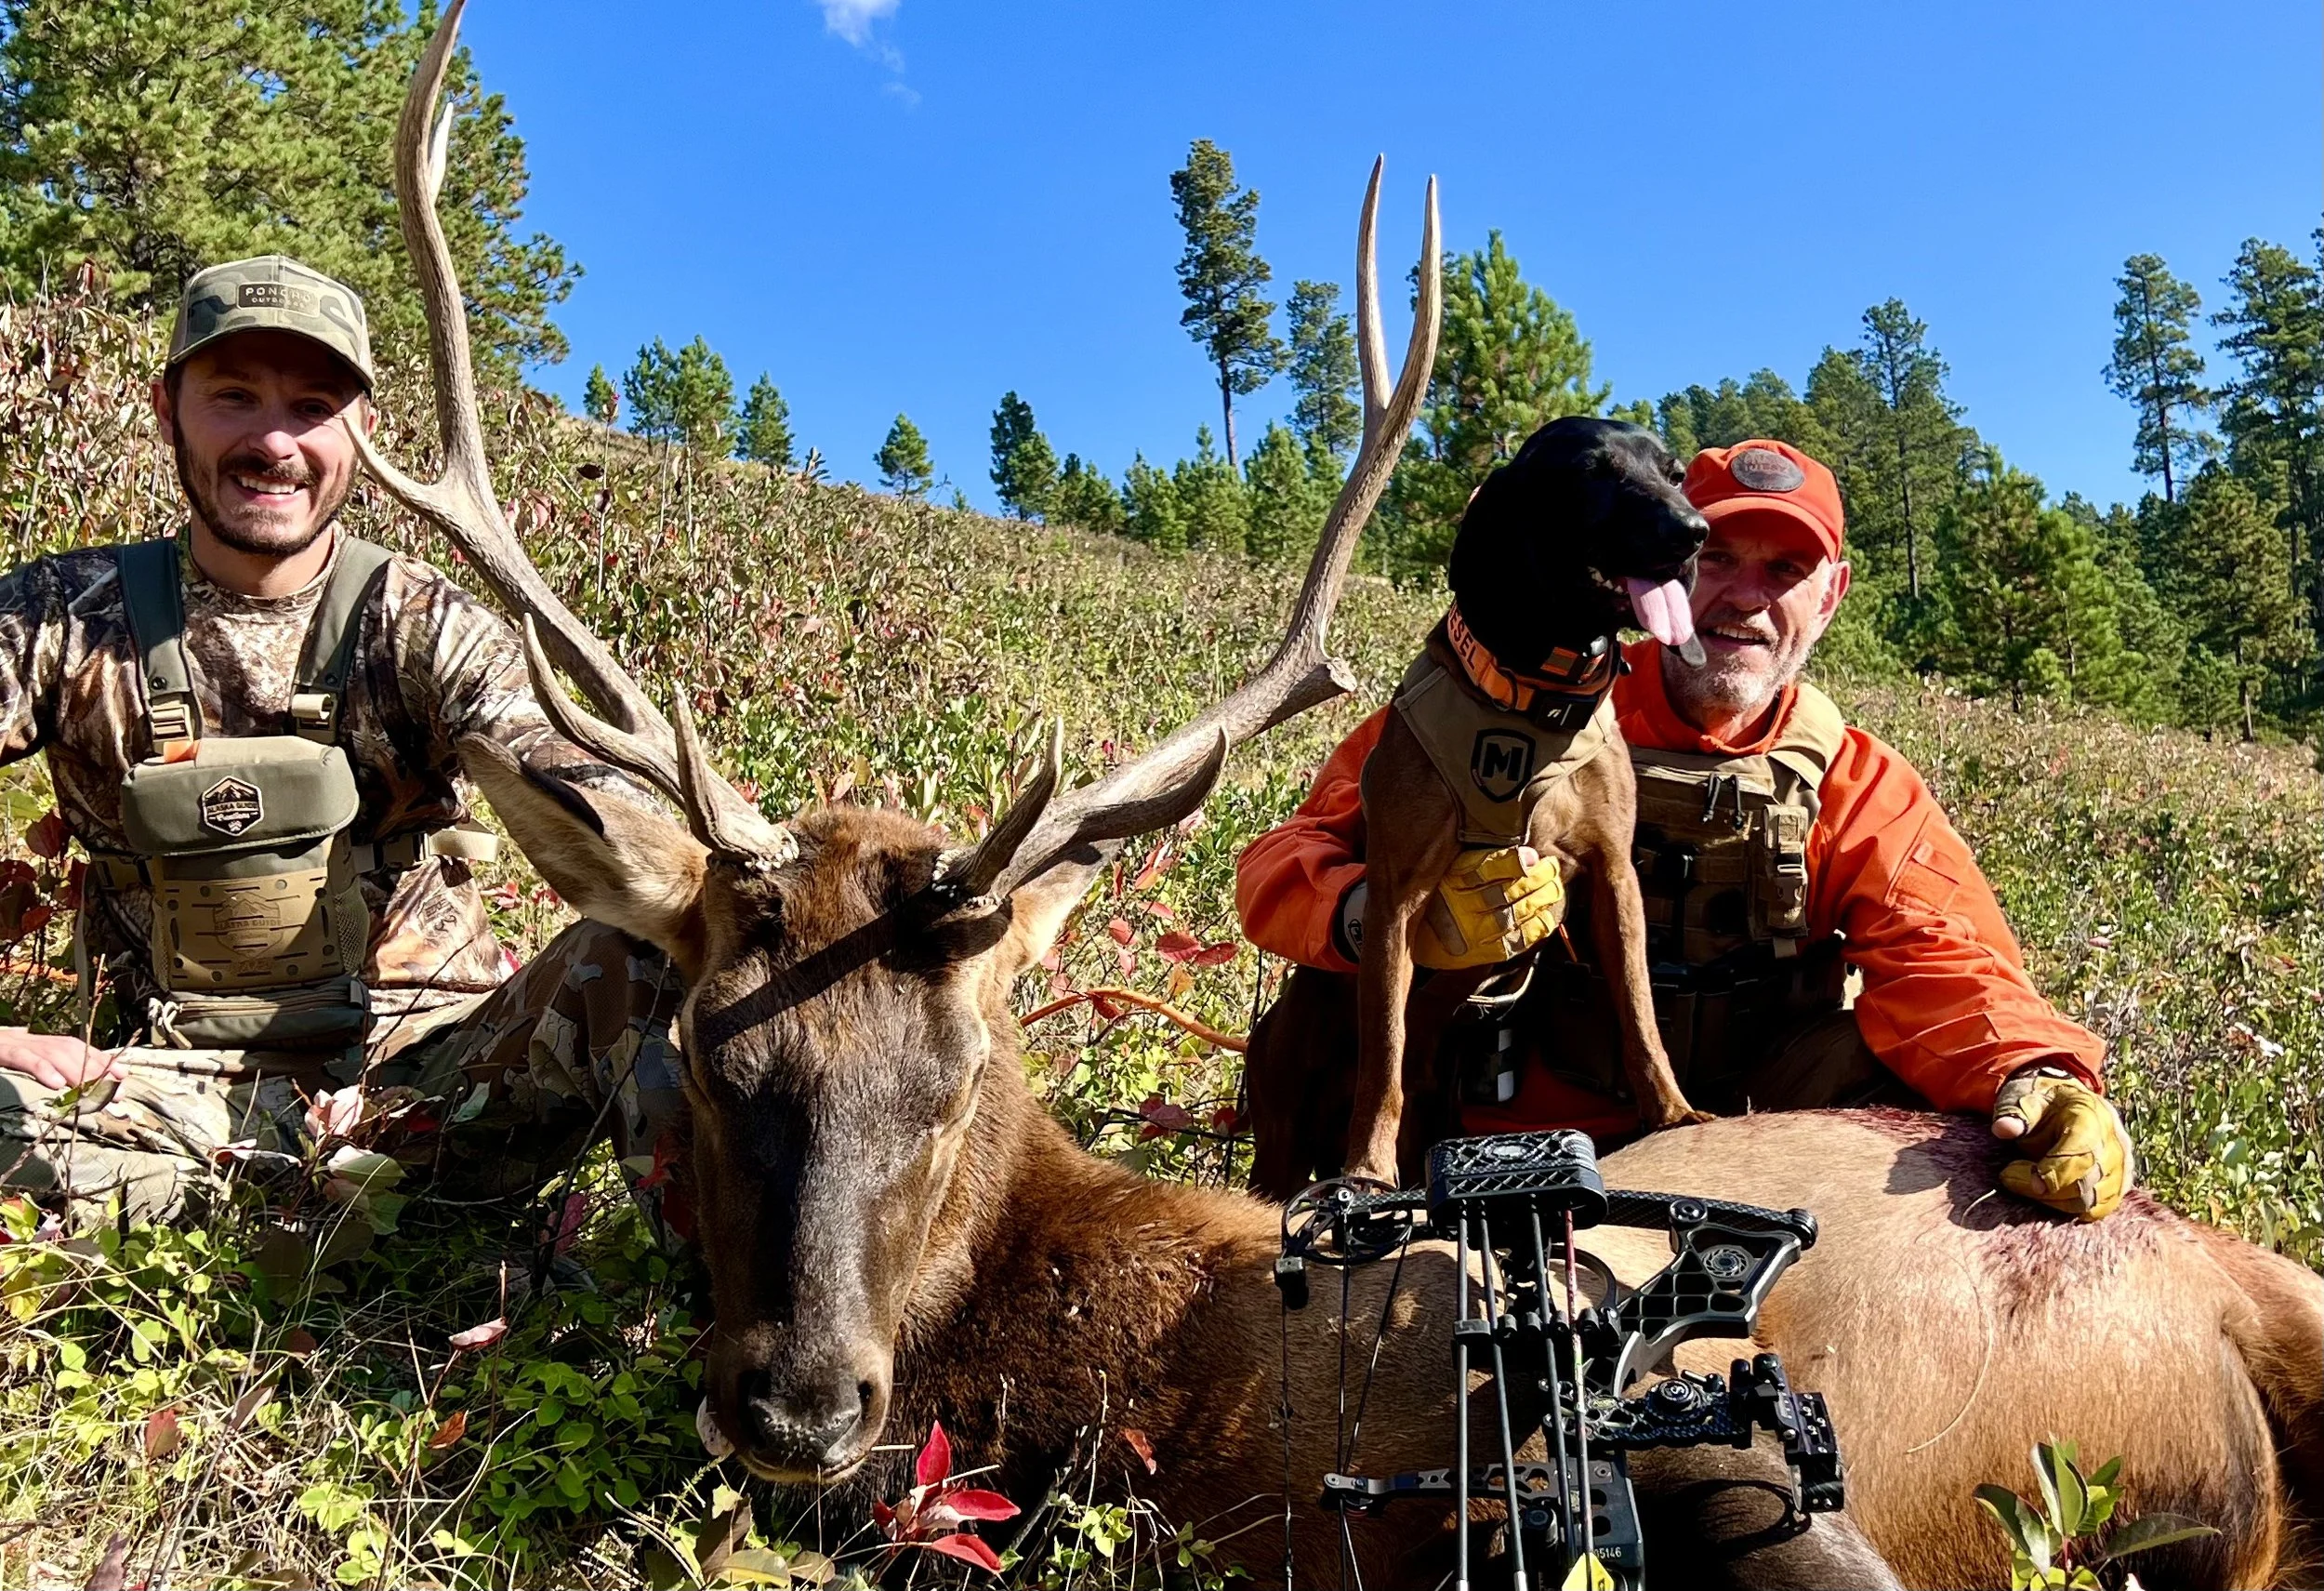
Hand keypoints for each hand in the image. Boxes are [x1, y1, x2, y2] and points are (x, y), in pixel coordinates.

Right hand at [0, 1028, 126, 1092]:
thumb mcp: (23, 1061)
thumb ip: (46, 1068)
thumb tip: (71, 1086)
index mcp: (39, 1044)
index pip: (77, 1049)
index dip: (101, 1060)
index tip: (123, 1075)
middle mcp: (31, 1040)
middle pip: (70, 1051)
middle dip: (96, 1070)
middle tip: (115, 1091)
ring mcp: (16, 1043)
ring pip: (52, 1053)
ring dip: (76, 1071)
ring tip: (92, 1089)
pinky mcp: (1, 1050)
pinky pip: (23, 1058)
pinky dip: (41, 1068)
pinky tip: (55, 1083)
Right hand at [1411, 845, 1566, 970]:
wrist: (1418, 938)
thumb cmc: (1438, 897)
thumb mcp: (1451, 869)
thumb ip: (1484, 861)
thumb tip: (1529, 856)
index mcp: (1450, 882)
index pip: (1488, 869)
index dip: (1516, 862)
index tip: (1533, 856)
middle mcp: (1459, 907)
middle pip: (1508, 891)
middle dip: (1537, 879)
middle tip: (1552, 868)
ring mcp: (1470, 933)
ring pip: (1515, 915)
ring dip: (1540, 900)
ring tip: (1554, 888)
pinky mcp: (1480, 954)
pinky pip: (1515, 941)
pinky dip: (1535, 928)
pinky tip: (1546, 916)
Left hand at [1992, 1066, 2131, 1220]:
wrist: (2064, 1103)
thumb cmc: (2043, 1101)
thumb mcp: (2025, 1096)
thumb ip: (2015, 1112)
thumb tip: (2003, 1129)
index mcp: (2093, 1115)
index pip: (2083, 1152)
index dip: (2055, 1171)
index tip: (2026, 1179)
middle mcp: (2115, 1143)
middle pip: (2085, 1182)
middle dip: (2044, 1188)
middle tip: (2008, 1175)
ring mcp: (2120, 1166)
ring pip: (2090, 1201)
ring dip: (2052, 1201)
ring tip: (2023, 1182)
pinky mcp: (2118, 1185)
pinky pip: (2098, 1209)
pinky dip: (2069, 1208)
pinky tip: (2044, 1194)